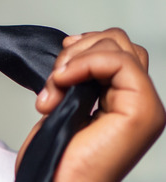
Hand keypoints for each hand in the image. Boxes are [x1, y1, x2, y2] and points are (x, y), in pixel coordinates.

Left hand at [20, 28, 164, 181]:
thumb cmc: (56, 158)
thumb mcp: (65, 104)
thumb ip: (79, 78)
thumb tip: (72, 50)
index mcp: (122, 100)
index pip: (113, 49)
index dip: (82, 48)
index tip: (56, 68)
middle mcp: (138, 101)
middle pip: (118, 41)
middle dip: (78, 51)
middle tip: (55, 79)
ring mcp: (145, 106)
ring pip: (118, 45)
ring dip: (76, 59)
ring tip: (55, 87)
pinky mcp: (142, 111)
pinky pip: (120, 61)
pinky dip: (86, 62)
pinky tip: (63, 81)